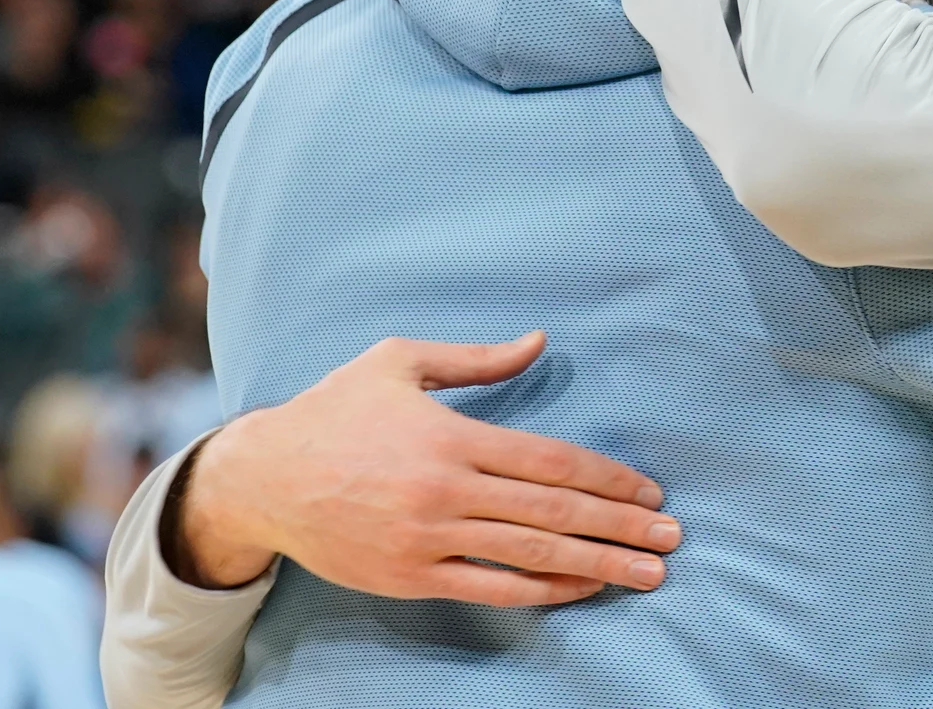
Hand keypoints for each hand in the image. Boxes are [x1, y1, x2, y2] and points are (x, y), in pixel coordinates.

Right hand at [170, 332, 680, 606]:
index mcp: (453, 437)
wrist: (260, 478)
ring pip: (531, 556)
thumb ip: (477, 359)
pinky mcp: (411, 577)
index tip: (650, 491)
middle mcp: (446, 492)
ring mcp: (429, 540)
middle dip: (622, 527)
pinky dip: (544, 591)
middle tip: (672, 538)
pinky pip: (491, 588)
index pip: (551, 461)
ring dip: (598, 566)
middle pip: (554, 513)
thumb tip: (541, 340)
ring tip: (647, 574)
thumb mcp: (399, 362)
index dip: (608, 479)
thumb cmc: (334, 410)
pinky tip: (584, 588)